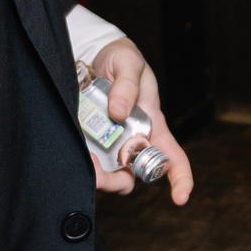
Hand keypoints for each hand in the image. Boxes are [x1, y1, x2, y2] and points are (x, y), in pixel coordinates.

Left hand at [85, 38, 192, 204]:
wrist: (94, 53)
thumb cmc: (121, 59)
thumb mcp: (130, 63)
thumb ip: (127, 85)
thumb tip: (119, 112)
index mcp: (152, 126)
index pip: (172, 158)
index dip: (180, 179)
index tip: (179, 198)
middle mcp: (132, 141)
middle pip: (131, 176)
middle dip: (116, 182)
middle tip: (98, 173)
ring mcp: (108, 143)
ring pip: (105, 173)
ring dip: (94, 173)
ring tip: (82, 156)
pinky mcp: (87, 139)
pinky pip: (83, 158)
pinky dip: (77, 159)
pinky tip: (70, 146)